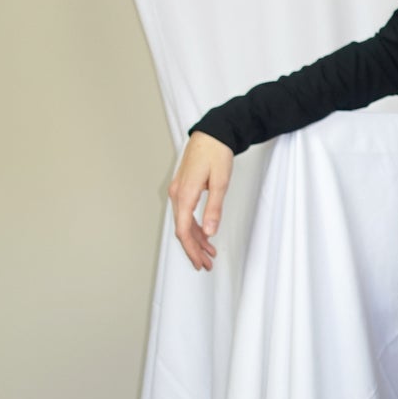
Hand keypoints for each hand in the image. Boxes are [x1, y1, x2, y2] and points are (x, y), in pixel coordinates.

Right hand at [168, 131, 233, 270]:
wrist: (212, 133)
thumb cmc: (216, 154)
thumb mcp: (220, 182)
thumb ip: (214, 208)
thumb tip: (209, 232)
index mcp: (184, 194)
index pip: (183, 230)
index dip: (191, 249)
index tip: (201, 263)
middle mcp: (177, 194)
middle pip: (182, 229)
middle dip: (194, 249)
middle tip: (207, 265)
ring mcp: (178, 191)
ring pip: (184, 223)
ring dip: (196, 240)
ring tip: (210, 254)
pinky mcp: (183, 188)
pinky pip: (186, 213)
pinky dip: (195, 227)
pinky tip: (205, 235)